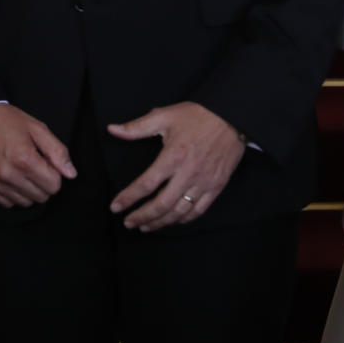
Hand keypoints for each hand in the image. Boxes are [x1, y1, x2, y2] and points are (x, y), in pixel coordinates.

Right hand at [0, 102, 75, 207]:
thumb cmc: (5, 119)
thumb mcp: (36, 127)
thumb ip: (57, 151)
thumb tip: (71, 174)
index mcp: (24, 159)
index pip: (54, 186)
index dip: (54, 173)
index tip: (45, 161)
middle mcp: (8, 175)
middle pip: (41, 197)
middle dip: (43, 183)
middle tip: (33, 164)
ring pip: (25, 202)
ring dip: (28, 190)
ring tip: (20, 169)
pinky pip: (7, 203)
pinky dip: (12, 193)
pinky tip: (9, 176)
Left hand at [107, 101, 244, 230]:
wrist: (231, 117)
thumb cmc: (195, 115)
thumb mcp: (163, 116)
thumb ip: (136, 127)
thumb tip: (112, 130)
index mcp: (172, 157)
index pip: (146, 184)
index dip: (129, 197)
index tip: (115, 207)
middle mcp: (188, 174)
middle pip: (162, 204)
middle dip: (143, 216)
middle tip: (128, 223)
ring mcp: (204, 183)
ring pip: (180, 212)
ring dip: (161, 222)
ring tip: (146, 226)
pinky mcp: (216, 187)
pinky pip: (199, 210)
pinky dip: (183, 220)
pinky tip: (172, 221)